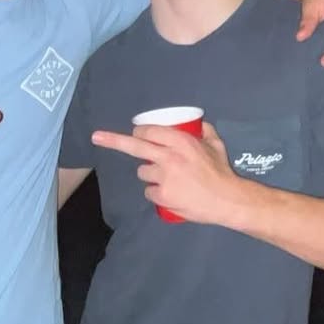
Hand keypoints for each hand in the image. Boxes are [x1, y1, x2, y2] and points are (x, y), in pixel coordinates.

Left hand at [92, 121, 241, 225]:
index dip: (140, 132)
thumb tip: (197, 122)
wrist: (227, 200)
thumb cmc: (221, 171)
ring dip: (150, 174)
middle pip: (134, 146)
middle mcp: (169, 157)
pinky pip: (149, 192)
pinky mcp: (162, 196)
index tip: (137, 133)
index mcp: (181, 141)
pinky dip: (157, 193)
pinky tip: (170, 194)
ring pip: (143, 172)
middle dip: (113, 140)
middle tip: (96, 137)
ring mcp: (164, 177)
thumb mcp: (215, 144)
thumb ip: (204, 131)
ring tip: (169, 179)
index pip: (149, 131)